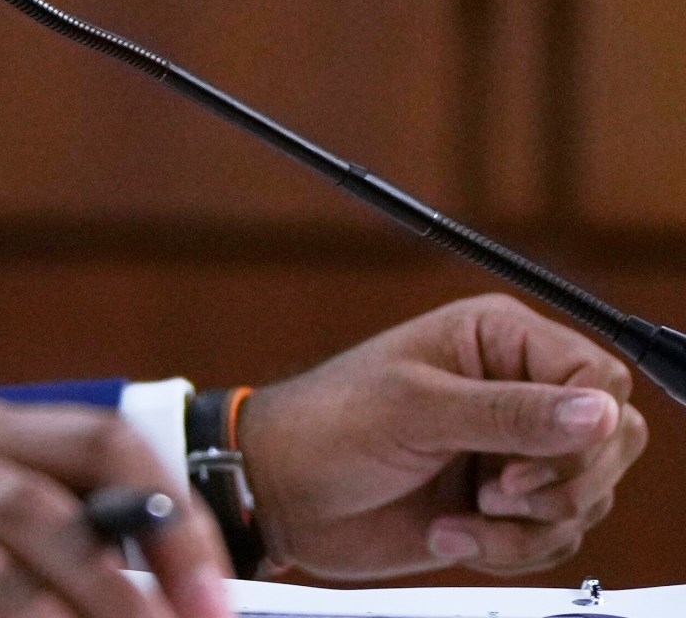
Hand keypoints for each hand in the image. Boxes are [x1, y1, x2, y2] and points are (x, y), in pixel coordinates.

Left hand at [238, 294, 648, 577]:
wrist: (279, 493)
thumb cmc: (327, 427)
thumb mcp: (416, 411)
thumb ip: (511, 414)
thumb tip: (600, 412)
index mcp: (498, 340)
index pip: (599, 379)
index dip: (583, 431)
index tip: (521, 467)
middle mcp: (515, 391)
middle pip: (612, 442)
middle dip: (563, 486)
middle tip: (495, 495)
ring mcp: (510, 451)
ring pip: (587, 498)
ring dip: (527, 527)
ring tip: (458, 518)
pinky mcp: (501, 505)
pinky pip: (553, 538)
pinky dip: (507, 550)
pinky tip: (446, 535)